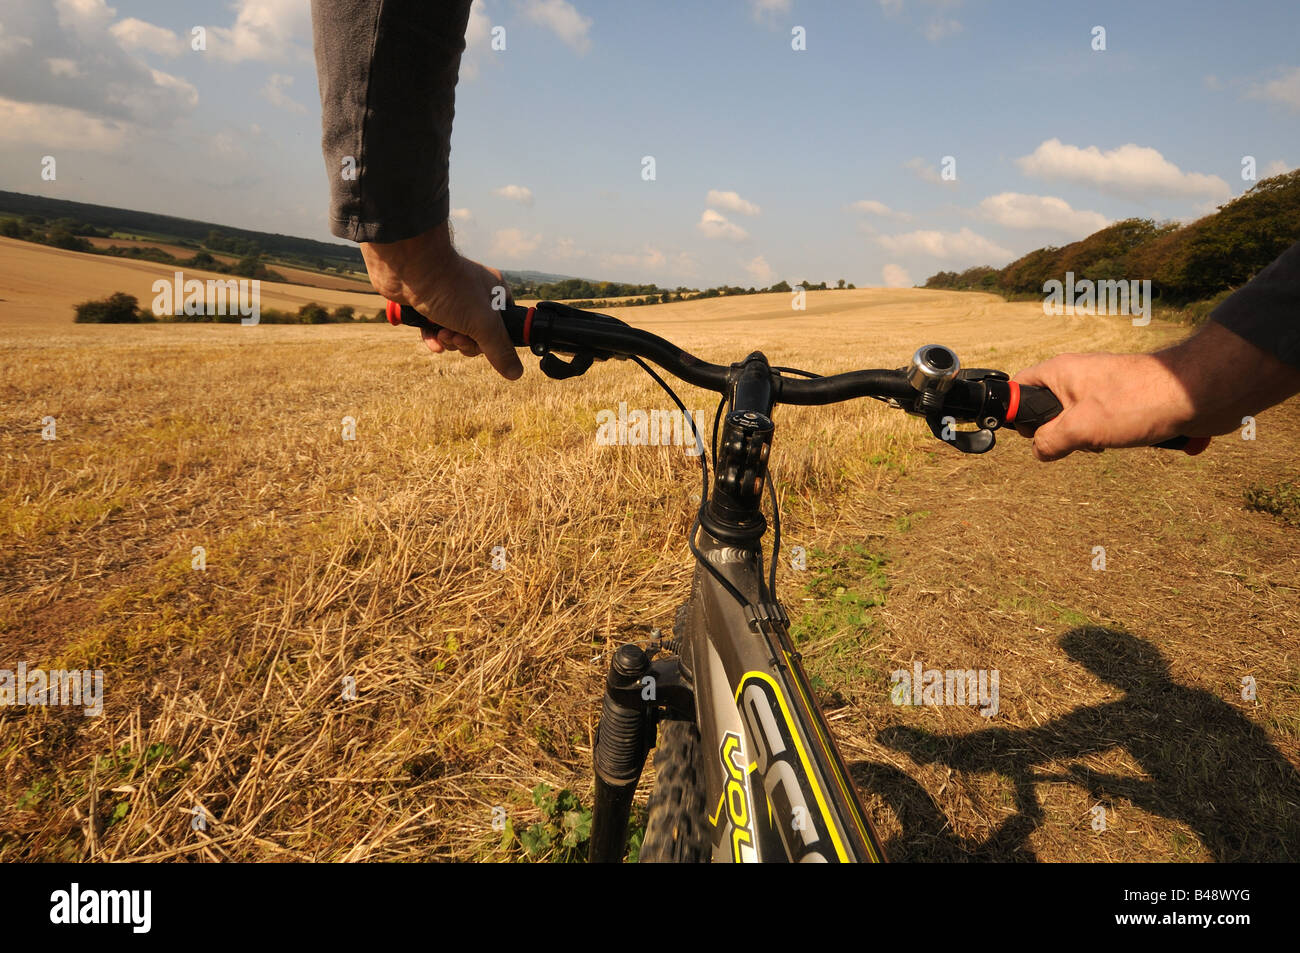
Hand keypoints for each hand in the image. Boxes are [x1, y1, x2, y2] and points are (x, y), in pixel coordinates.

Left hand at [360, 222, 523, 380]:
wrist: (409, 267)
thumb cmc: (450, 288)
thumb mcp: (483, 324)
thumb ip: (500, 350)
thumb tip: (516, 373)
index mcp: (495, 293)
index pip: (505, 325)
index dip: (496, 341)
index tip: (486, 344)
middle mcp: (474, 294)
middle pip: (479, 334)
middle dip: (468, 343)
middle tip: (458, 337)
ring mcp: (450, 298)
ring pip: (456, 333)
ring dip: (450, 340)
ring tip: (442, 333)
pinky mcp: (428, 303)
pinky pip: (435, 328)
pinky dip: (434, 337)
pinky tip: (433, 341)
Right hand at [1013, 322, 1299, 460]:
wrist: (1197, 393)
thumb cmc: (1137, 402)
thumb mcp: (1080, 428)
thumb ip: (1049, 441)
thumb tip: (1040, 451)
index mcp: (1060, 371)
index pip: (1020, 387)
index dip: (1017, 413)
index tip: (1029, 434)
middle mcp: (1079, 376)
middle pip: (1048, 410)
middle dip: (1058, 434)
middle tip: (1076, 440)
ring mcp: (1104, 388)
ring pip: (1078, 421)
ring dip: (1088, 440)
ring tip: (1107, 440)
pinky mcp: (1126, 401)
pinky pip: (1105, 424)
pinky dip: (1112, 437)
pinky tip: (1127, 440)